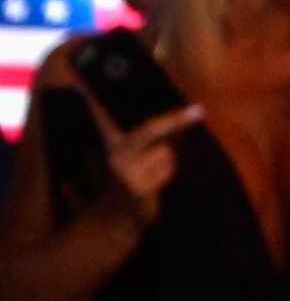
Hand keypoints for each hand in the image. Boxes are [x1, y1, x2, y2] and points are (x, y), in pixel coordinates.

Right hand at [71, 85, 201, 225]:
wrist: (121, 217)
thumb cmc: (132, 180)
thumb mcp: (133, 156)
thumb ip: (149, 138)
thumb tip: (176, 127)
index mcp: (111, 144)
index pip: (102, 116)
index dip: (92, 100)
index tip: (79, 83)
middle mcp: (115, 155)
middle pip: (150, 129)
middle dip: (177, 119)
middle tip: (199, 111)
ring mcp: (126, 172)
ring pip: (166, 152)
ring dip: (169, 159)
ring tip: (154, 171)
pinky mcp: (138, 189)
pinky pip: (167, 171)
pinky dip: (168, 173)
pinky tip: (155, 183)